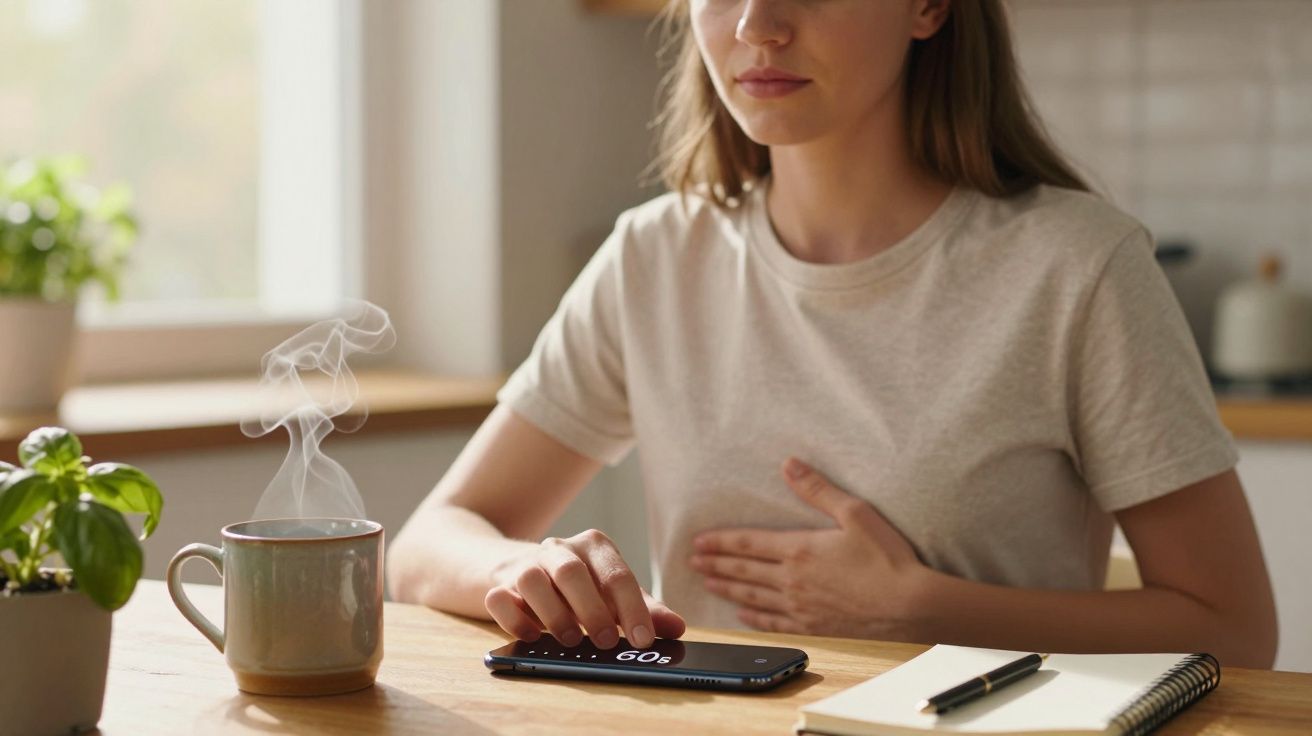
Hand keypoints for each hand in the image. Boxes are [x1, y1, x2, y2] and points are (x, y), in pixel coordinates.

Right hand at [485, 528, 685, 648]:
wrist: (518, 568)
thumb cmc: (578, 586)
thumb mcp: (612, 594)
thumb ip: (643, 609)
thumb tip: (677, 629)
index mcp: (595, 547)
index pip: (617, 575)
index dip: (632, 609)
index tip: (643, 641)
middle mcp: (559, 549)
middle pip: (572, 573)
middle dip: (591, 611)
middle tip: (606, 644)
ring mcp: (525, 564)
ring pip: (532, 580)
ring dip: (553, 614)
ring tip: (569, 641)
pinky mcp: (498, 584)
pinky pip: (499, 598)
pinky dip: (514, 619)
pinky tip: (532, 638)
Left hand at [689, 458, 927, 638]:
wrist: (911, 606)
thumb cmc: (888, 558)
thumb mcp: (855, 513)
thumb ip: (818, 489)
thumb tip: (789, 464)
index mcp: (800, 549)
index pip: (749, 543)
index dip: (721, 542)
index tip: (699, 542)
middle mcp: (793, 580)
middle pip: (744, 571)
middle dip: (717, 564)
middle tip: (693, 562)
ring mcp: (801, 607)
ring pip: (753, 596)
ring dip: (727, 589)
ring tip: (707, 583)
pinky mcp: (815, 627)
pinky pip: (774, 622)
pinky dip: (754, 617)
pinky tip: (742, 614)